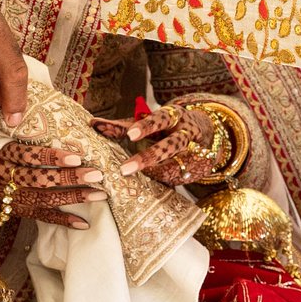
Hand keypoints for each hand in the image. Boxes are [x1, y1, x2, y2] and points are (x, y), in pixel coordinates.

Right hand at [0, 140, 104, 228]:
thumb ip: (18, 130)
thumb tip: (54, 112)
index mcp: (2, 154)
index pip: (29, 156)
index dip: (52, 157)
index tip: (76, 156)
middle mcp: (5, 177)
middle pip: (40, 179)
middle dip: (70, 178)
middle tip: (96, 174)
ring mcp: (10, 197)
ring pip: (43, 199)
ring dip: (72, 197)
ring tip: (98, 194)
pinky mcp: (14, 211)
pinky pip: (40, 217)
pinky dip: (62, 220)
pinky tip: (83, 222)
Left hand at [92, 103, 232, 185]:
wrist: (208, 133)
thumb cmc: (167, 126)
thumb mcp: (149, 122)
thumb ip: (121, 125)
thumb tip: (92, 124)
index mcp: (173, 116)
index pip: (159, 118)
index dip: (145, 127)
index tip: (129, 135)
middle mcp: (186, 132)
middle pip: (170, 145)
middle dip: (147, 158)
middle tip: (124, 169)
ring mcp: (195, 151)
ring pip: (176, 165)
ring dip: (154, 174)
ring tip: (135, 180)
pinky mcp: (198, 168)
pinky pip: (180, 178)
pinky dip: (164, 181)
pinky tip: (149, 185)